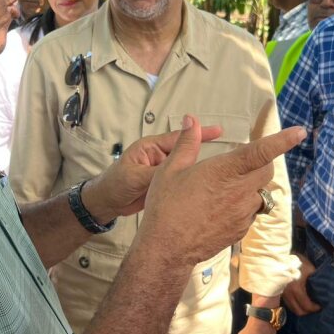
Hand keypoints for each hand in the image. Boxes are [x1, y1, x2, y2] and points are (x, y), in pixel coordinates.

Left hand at [82, 123, 223, 222]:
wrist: (106, 203)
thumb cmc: (114, 184)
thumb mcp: (136, 177)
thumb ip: (158, 172)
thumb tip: (180, 170)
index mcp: (151, 148)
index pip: (179, 138)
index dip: (199, 134)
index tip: (219, 130)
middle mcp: (159, 157)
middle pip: (186, 153)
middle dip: (204, 153)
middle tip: (227, 155)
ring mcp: (162, 172)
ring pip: (185, 169)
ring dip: (200, 171)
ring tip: (221, 173)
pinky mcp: (164, 186)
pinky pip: (181, 183)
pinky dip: (192, 185)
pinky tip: (206, 189)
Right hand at [137, 114, 305, 265]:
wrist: (167, 248)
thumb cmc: (165, 206)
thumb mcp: (169, 170)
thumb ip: (186, 143)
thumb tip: (191, 121)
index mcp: (224, 171)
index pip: (261, 152)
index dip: (282, 141)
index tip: (299, 132)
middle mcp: (240, 192)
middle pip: (266, 171)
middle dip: (262, 162)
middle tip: (243, 162)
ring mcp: (243, 213)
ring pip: (259, 193)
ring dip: (250, 186)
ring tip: (225, 190)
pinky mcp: (241, 230)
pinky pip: (251, 212)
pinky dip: (243, 206)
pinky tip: (221, 209)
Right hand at [282, 255, 320, 315]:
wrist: (281, 257)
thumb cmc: (297, 262)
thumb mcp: (309, 269)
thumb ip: (316, 280)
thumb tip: (324, 289)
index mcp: (296, 289)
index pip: (307, 306)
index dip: (315, 308)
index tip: (320, 305)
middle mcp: (288, 294)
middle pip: (299, 311)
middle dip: (308, 311)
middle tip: (315, 306)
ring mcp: (283, 294)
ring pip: (293, 308)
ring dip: (301, 308)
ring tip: (308, 303)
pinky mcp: (280, 292)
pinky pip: (288, 303)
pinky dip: (295, 304)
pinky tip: (300, 299)